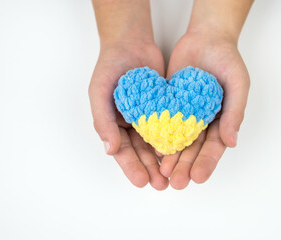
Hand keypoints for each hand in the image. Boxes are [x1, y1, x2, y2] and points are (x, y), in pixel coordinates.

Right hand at [89, 0, 167, 189]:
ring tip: (172, 175)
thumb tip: (109, 149)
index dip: (131, 167)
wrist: (131, 42)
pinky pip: (170, 126)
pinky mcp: (164, 108)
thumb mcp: (99, 93)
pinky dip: (174, 139)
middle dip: (150, 169)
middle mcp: (131, 124)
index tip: (141, 181)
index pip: (122, 151)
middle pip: (141, 152)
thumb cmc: (109, 66)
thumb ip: (103, 120)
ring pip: (156, 143)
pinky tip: (182, 151)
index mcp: (113, 124)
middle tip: (161, 185)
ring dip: (163, 160)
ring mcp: (148, 117)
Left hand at [160, 29, 249, 188]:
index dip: (207, 162)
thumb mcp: (238, 83)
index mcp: (222, 121)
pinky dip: (158, 137)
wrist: (206, 39)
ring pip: (177, 141)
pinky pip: (163, 123)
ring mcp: (185, 115)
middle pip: (194, 149)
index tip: (198, 177)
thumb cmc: (227, 60)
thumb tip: (233, 142)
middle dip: (186, 166)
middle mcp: (203, 122)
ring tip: (162, 174)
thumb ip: (235, 112)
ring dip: (170, 158)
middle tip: (177, 183)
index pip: (214, 147)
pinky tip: (152, 150)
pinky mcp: (170, 105)